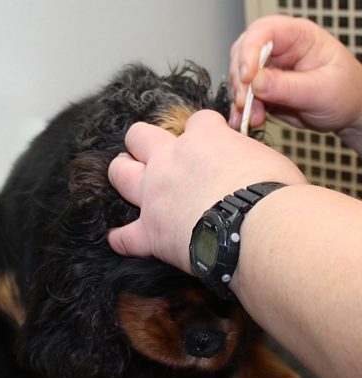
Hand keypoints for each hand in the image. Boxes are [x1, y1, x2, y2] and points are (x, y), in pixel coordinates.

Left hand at [107, 110, 306, 273]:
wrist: (261, 230)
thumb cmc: (275, 195)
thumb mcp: (269, 161)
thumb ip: (248, 157)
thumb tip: (248, 166)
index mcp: (204, 139)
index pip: (197, 122)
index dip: (203, 131)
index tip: (210, 143)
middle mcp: (171, 161)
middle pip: (141, 136)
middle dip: (143, 142)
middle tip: (153, 153)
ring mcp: (156, 195)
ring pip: (120, 173)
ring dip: (122, 174)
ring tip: (127, 180)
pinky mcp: (152, 231)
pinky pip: (124, 237)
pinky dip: (121, 239)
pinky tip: (119, 240)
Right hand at [229, 15, 361, 154]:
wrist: (346, 112)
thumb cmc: (345, 93)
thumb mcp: (321, 90)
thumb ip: (288, 87)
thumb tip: (257, 82)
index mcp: (298, 36)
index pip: (264, 32)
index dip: (250, 52)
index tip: (248, 77)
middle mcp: (279, 50)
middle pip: (243, 53)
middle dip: (241, 80)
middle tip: (247, 102)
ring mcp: (268, 70)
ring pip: (240, 78)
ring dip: (242, 99)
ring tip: (254, 117)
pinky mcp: (262, 90)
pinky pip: (243, 97)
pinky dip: (241, 111)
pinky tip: (245, 121)